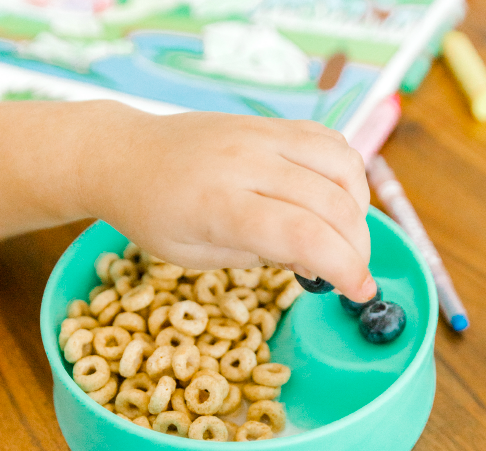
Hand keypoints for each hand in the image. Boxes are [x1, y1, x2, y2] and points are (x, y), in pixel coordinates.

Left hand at [84, 108, 375, 302]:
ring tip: (343, 237)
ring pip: (342, 165)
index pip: (303, 235)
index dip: (345, 268)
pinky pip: (329, 142)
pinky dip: (346, 175)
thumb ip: (261, 255)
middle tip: (351, 273)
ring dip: (358, 208)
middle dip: (357, 248)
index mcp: (219, 206)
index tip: (362, 292)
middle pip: (332, 203)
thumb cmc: (155, 215)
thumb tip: (318, 260)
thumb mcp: (199, 256)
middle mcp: (245, 162)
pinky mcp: (269, 123)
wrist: (124, 154)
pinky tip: (334, 200)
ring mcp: (260, 135)